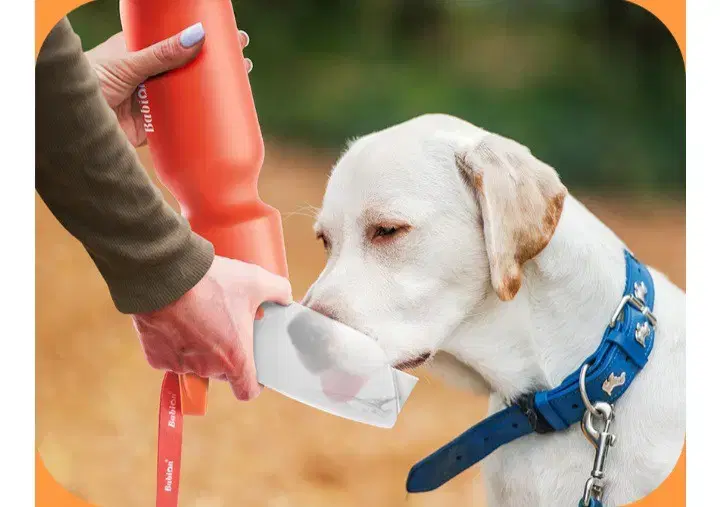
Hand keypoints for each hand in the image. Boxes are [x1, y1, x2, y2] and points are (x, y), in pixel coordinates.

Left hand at [86, 23, 251, 146]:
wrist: (70, 124)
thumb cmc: (87, 83)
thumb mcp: (127, 63)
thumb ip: (160, 54)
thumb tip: (198, 37)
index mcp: (139, 53)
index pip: (176, 41)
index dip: (201, 39)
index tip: (227, 35)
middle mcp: (147, 77)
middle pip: (187, 70)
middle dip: (214, 67)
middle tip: (244, 62)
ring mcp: (150, 103)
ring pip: (186, 98)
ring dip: (211, 95)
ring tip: (239, 87)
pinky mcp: (151, 130)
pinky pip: (179, 127)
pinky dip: (198, 124)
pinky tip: (219, 120)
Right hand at [132, 256, 291, 399]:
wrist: (165, 276)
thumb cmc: (213, 282)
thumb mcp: (256, 280)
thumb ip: (279, 291)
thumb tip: (286, 297)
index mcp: (235, 358)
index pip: (247, 391)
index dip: (253, 383)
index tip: (253, 369)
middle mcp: (208, 368)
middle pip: (222, 372)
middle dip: (226, 355)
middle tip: (226, 327)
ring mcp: (180, 365)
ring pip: (195, 363)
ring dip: (200, 349)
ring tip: (201, 319)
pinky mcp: (157, 358)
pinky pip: (170, 357)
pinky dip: (174, 345)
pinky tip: (177, 322)